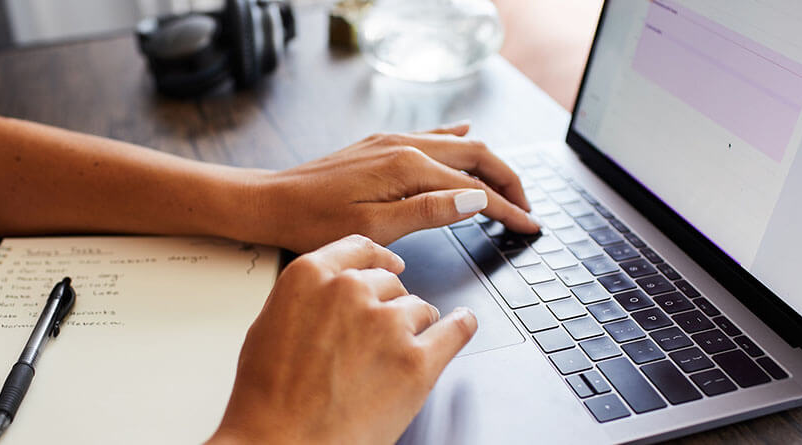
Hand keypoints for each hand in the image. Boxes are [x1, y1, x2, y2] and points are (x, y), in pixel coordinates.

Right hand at [208, 235, 477, 444]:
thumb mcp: (268, 326)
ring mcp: (388, 323)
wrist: (282, 443)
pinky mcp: (417, 360)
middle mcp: (351, 291)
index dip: (379, 260)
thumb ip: (306, 299)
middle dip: (389, 306)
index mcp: (311, 276)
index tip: (389, 265)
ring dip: (413, 328)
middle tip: (377, 337)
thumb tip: (328, 297)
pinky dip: (460, 327)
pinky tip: (461, 324)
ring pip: (419, 309)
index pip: (360, 249)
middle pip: (391, 283)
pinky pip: (454, 330)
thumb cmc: (268, 397)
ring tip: (393, 358)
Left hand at [252, 123, 538, 251]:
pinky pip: (431, 137)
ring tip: (507, 186)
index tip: (529, 226)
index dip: (507, 209)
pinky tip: (466, 134)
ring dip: (487, 165)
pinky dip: (456, 141)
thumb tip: (475, 201)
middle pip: (476, 158)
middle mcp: (404, 146)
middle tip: (527, 210)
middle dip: (508, 182)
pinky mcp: (379, 146)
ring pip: (457, 146)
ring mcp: (391, 142)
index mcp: (408, 167)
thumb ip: (429, 212)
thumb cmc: (314, 222)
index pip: (474, 189)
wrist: (272, 202)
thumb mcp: (375, 228)